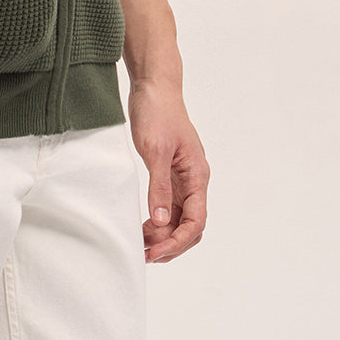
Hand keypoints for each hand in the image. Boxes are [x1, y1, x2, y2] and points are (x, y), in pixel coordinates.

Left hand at [128, 78, 209, 263]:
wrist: (154, 86)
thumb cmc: (158, 111)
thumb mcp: (155, 150)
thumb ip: (159, 187)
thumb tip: (161, 221)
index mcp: (197, 175)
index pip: (195, 221)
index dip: (177, 241)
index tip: (155, 251)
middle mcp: (194, 180)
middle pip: (191, 225)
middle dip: (172, 243)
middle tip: (146, 254)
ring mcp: (182, 177)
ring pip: (180, 217)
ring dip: (164, 234)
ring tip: (142, 243)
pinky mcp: (169, 171)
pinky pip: (170, 205)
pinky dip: (159, 220)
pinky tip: (144, 225)